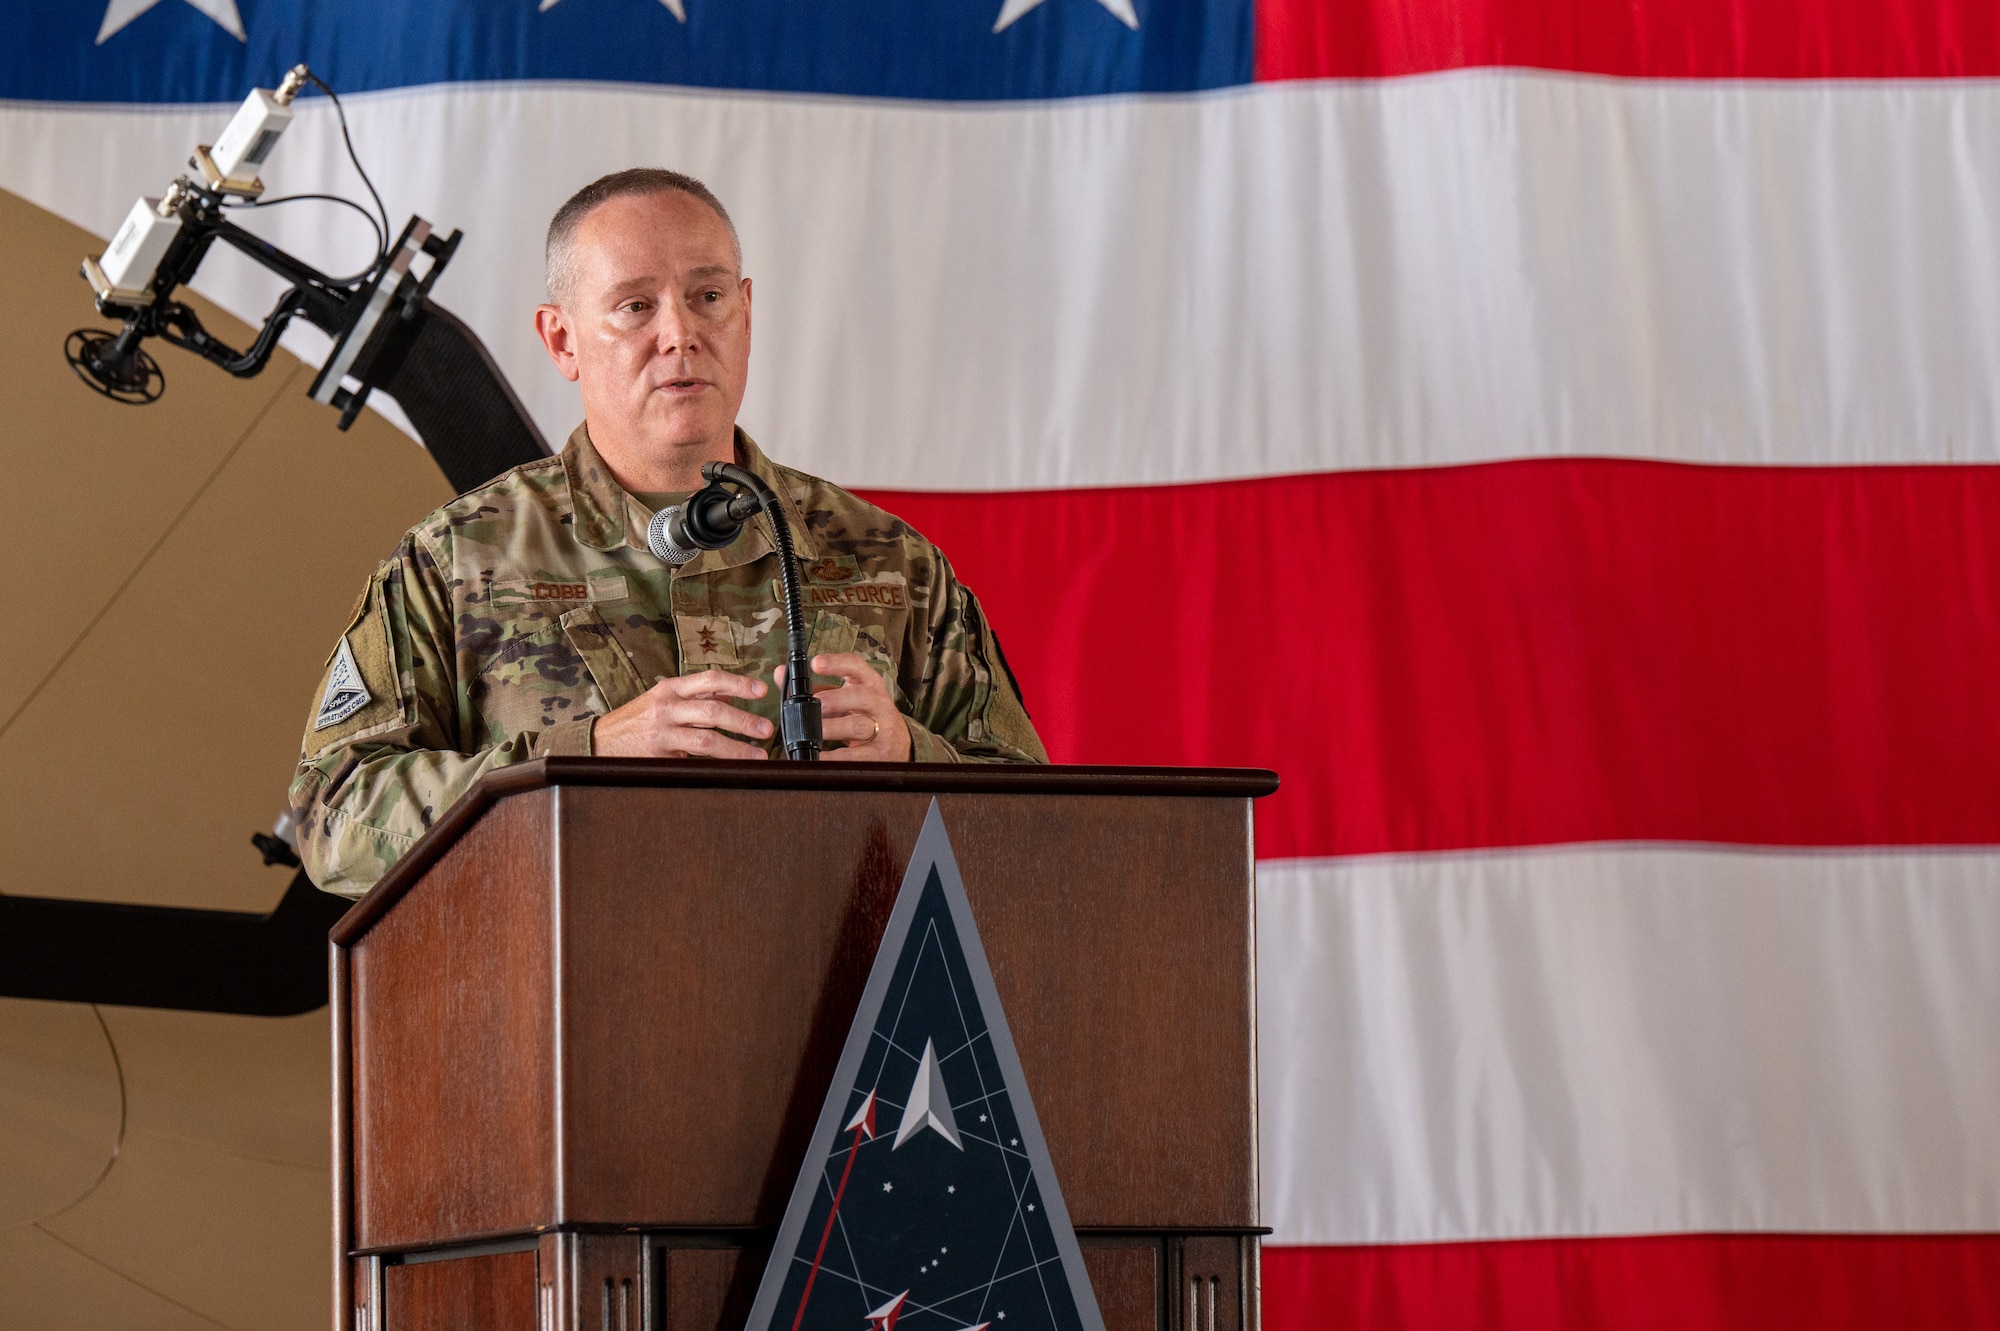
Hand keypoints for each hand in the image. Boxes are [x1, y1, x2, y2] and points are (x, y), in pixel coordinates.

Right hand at [592, 669, 772, 758]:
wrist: (600, 741)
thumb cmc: (638, 719)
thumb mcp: (665, 699)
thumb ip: (697, 697)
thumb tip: (731, 695)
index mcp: (671, 688)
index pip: (709, 679)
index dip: (738, 684)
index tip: (761, 690)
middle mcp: (666, 708)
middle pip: (711, 711)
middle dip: (744, 720)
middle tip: (766, 728)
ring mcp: (661, 734)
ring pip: (705, 740)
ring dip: (736, 749)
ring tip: (758, 755)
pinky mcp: (658, 757)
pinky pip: (692, 762)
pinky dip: (715, 765)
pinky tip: (732, 769)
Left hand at [777, 653, 911, 761]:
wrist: (900, 745)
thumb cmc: (864, 716)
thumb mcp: (845, 699)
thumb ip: (814, 688)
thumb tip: (779, 674)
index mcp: (869, 684)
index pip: (857, 666)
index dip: (837, 662)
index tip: (815, 663)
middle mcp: (879, 703)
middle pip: (860, 696)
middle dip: (835, 699)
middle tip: (814, 703)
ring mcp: (883, 729)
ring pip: (859, 726)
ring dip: (833, 728)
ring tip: (814, 732)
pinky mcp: (880, 754)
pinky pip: (857, 756)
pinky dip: (836, 757)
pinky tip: (820, 757)